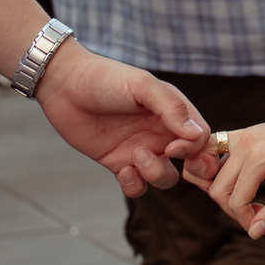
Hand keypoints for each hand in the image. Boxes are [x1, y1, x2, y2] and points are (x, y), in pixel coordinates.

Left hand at [34, 42, 209, 198]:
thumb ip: (171, 108)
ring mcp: (140, 150)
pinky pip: (137, 186)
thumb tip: (197, 135)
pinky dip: (134, 185)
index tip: (174, 147)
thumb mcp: (142, 86)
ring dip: (155, 174)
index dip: (195, 149)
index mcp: (172, 112)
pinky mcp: (118, 163)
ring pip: (164, 177)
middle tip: (168, 157)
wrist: (64, 85)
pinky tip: (122, 170)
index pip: (201, 137)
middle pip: (190, 162)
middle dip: (189, 169)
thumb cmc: (105, 78)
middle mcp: (160, 133)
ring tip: (135, 157)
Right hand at [190, 103, 264, 238]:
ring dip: (225, 194)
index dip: (247, 221)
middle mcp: (244, 144)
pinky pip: (214, 154)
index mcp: (259, 157)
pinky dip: (216, 172)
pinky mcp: (242, 134)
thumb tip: (254, 232)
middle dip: (235, 210)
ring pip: (212, 175)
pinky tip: (237, 184)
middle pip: (217, 190)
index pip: (235, 201)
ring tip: (249, 201)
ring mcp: (241, 136)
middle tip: (260, 215)